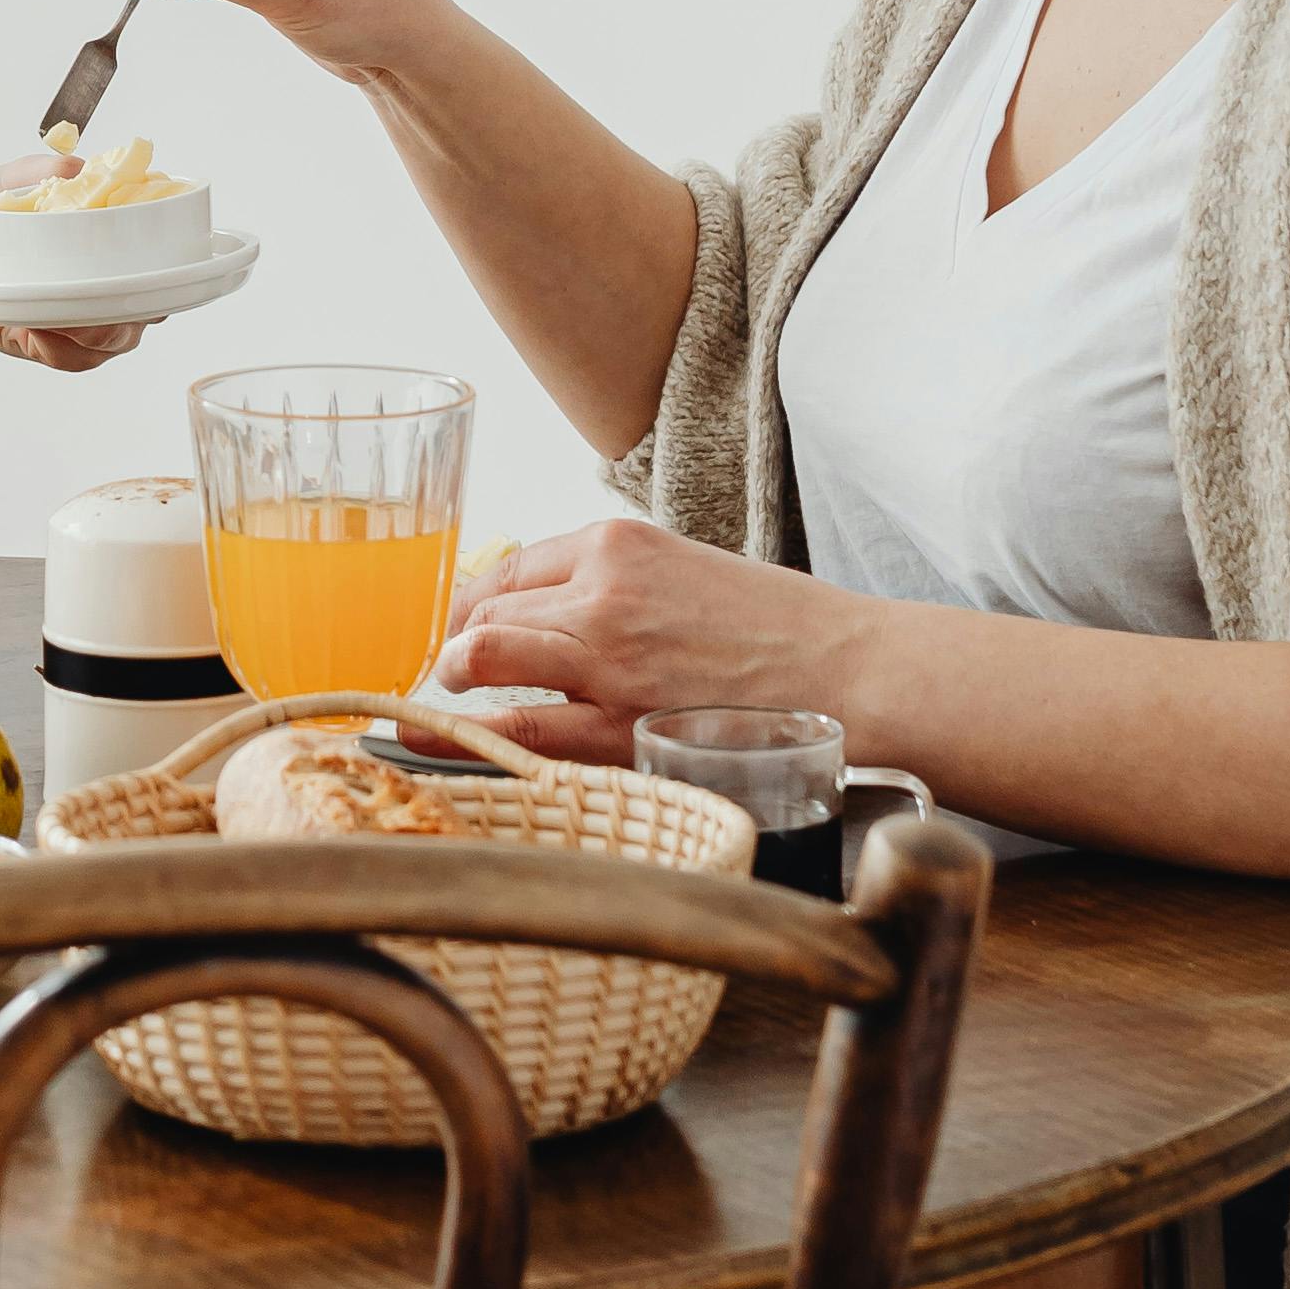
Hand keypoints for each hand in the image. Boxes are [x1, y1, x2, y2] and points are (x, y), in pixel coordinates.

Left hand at [0, 154, 144, 378]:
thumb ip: (33, 172)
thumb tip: (76, 168)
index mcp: (95, 237)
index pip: (152, 247)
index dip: (163, 253)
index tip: (148, 250)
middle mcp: (98, 278)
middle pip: (150, 299)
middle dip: (135, 300)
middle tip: (99, 290)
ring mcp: (81, 317)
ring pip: (120, 335)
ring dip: (94, 328)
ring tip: (52, 312)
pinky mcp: (57, 347)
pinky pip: (83, 359)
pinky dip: (63, 349)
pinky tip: (34, 331)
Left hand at [429, 516, 852, 765]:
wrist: (854, 675)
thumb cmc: (782, 631)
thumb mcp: (687, 574)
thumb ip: (617, 590)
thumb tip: (552, 621)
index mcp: (616, 544)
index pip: (508, 569)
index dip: (475, 606)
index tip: (465, 632)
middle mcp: (598, 592)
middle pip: (483, 613)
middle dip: (456, 647)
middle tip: (448, 676)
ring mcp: (604, 660)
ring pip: (480, 659)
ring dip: (449, 684)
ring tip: (436, 707)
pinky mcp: (618, 727)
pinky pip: (519, 733)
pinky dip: (471, 738)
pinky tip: (446, 744)